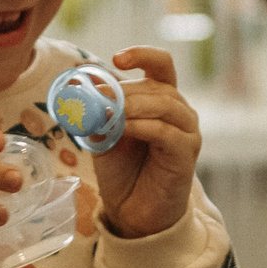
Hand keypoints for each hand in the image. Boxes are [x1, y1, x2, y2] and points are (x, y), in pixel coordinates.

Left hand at [90, 47, 200, 239]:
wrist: (133, 212)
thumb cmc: (122, 170)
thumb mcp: (102, 134)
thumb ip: (97, 110)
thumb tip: (78, 83)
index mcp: (161, 99)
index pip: (161, 64)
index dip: (142, 55)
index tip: (117, 59)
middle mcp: (179, 111)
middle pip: (157, 85)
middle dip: (125, 90)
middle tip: (99, 99)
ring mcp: (187, 131)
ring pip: (165, 104)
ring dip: (133, 106)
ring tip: (109, 115)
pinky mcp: (187, 153)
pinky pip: (167, 131)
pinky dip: (143, 126)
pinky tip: (124, 129)